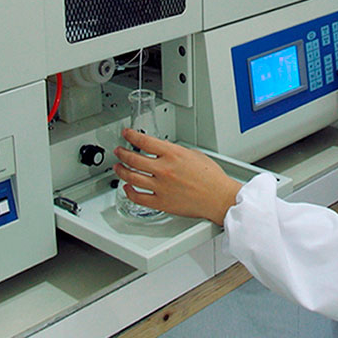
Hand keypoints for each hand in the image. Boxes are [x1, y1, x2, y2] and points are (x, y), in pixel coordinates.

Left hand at [113, 129, 241, 225]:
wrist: (219, 197)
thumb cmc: (212, 178)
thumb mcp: (195, 155)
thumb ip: (177, 151)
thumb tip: (166, 150)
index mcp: (173, 155)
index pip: (145, 141)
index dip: (131, 136)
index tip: (127, 134)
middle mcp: (164, 170)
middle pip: (133, 159)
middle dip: (122, 153)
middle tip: (119, 151)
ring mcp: (160, 187)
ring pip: (131, 177)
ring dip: (121, 171)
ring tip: (118, 168)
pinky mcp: (161, 203)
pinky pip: (138, 197)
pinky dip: (129, 192)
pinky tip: (127, 188)